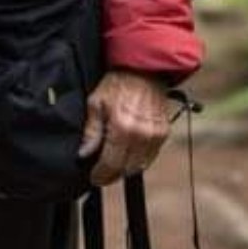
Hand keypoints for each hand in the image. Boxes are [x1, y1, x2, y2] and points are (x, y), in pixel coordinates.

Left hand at [78, 69, 168, 186]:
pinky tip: (128, 156)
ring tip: (113, 166)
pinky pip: (150, 157)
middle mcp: (141, 135)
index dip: (101, 174)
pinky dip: (139, 160)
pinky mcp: (163, 134)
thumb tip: (84, 154)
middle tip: (101, 174)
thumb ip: (92, 131)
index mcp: (122, 128)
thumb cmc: (117, 83)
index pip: (111, 163)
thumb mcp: (96, 103)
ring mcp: (155, 136)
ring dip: (126, 169)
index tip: (93, 178)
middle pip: (126, 168)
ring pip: (140, 166)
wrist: (143, 70)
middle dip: (112, 174)